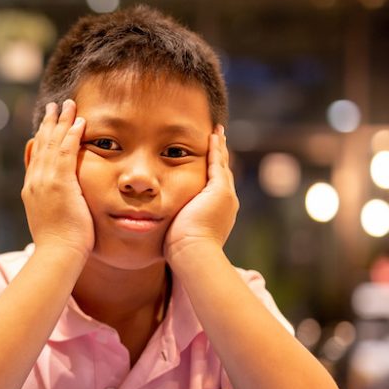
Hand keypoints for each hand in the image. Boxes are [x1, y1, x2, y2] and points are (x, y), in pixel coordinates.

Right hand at [21, 100, 92, 257]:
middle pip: (41, 145)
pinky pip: (66, 152)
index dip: (42, 138)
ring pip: (53, 144)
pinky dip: (72, 135)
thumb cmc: (59, 246)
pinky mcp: (60, 183)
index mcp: (32, 190)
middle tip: (56, 105)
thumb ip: (52, 205)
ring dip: (62, 122)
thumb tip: (58, 202)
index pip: (36, 157)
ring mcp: (45, 181)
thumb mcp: (50, 221)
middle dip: (50, 123)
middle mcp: (35, 182)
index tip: (48, 124)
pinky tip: (80, 122)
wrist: (57, 255)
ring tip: (69, 104)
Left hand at [164, 125, 238, 262]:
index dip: (211, 174)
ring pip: (221, 166)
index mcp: (217, 214)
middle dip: (219, 158)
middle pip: (221, 174)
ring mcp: (224, 196)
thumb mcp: (179, 236)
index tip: (207, 163)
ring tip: (217, 134)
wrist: (193, 254)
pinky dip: (215, 149)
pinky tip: (213, 136)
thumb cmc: (181, 252)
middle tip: (217, 141)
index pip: (214, 188)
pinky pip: (217, 163)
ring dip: (219, 149)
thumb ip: (175, 229)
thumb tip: (163, 234)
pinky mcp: (220, 190)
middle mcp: (225, 203)